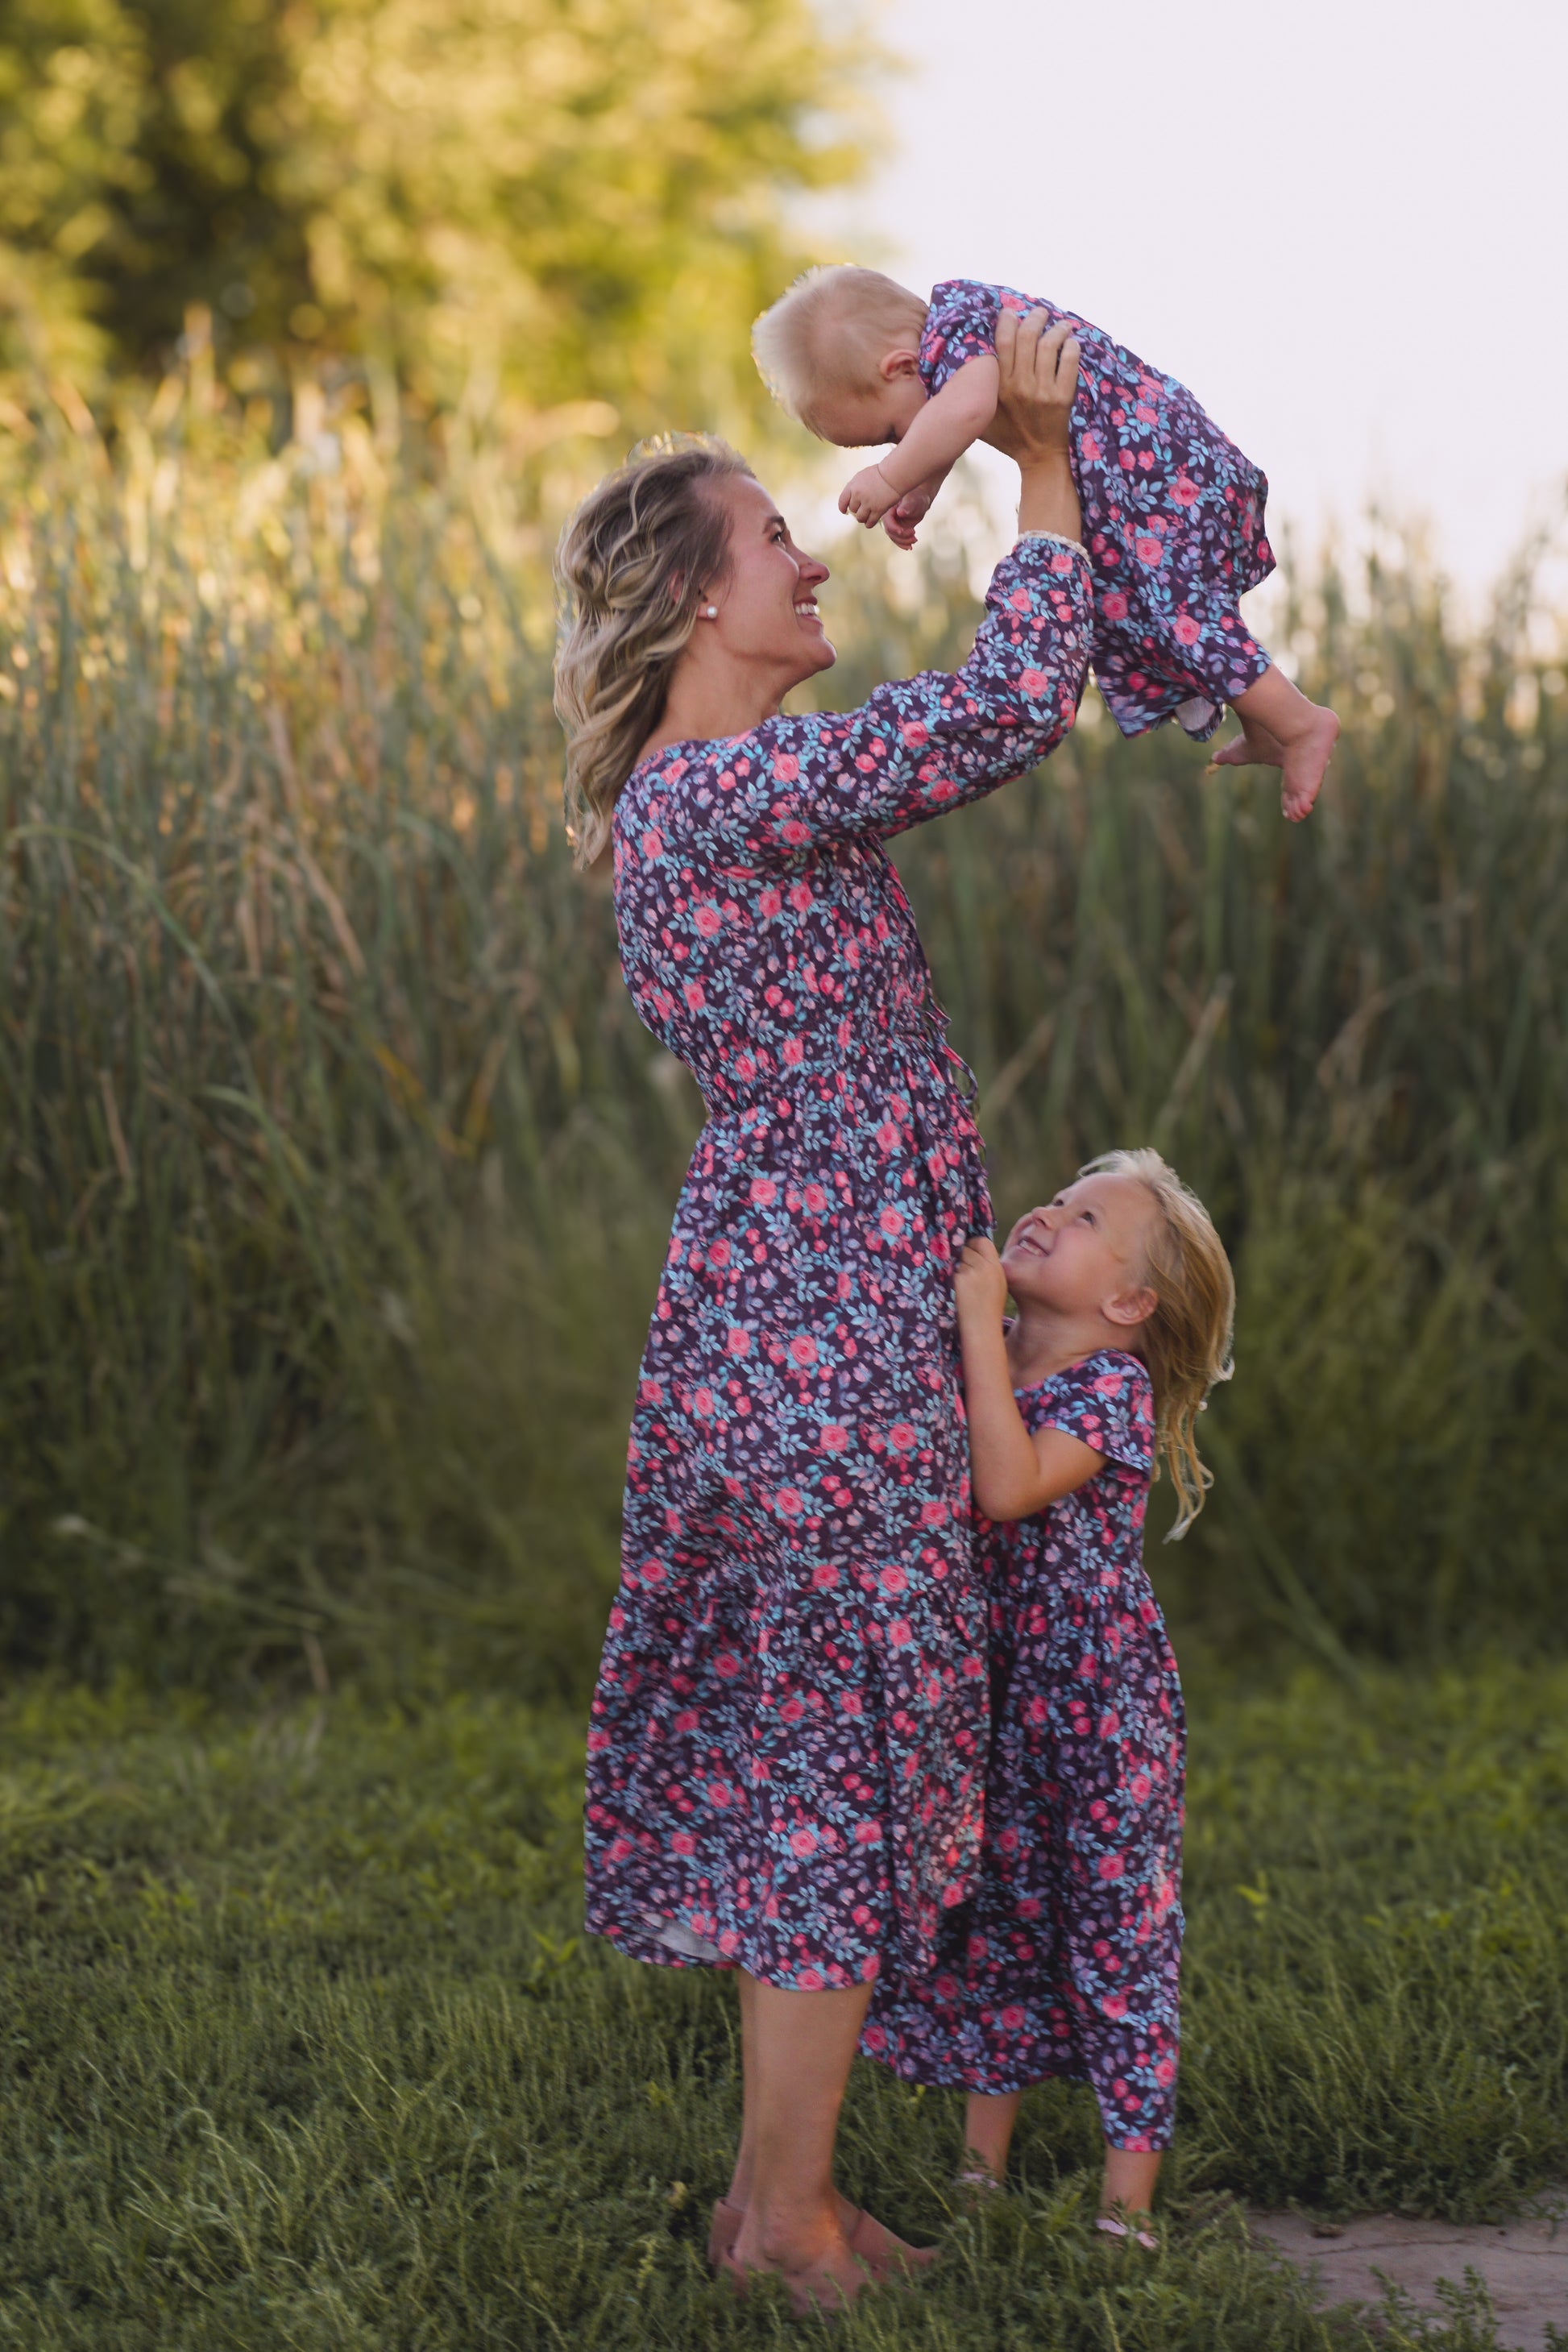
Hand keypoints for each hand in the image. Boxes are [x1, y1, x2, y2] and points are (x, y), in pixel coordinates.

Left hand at [838, 462, 898, 528]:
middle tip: (863, 509)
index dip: (843, 507)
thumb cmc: (879, 473)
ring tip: (867, 516)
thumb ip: (855, 487)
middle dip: (857, 510)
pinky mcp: (878, 510)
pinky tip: (870, 522)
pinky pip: (870, 522)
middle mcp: (858, 495)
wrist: (893, 474)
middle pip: (853, 509)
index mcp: (853, 486)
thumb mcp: (862, 476)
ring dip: (862, 518)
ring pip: (860, 518)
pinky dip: (869, 524)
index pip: (842, 501)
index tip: (845, 511)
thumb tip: (851, 499)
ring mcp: (868, 503)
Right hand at [883, 483, 935, 551]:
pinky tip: (911, 546)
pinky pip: (898, 539)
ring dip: (904, 542)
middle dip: (902, 537)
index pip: (888, 523)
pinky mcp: (897, 529)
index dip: (895, 529)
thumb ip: (907, 506)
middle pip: (890, 532)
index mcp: (888, 510)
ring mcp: (892, 525)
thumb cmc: (916, 498)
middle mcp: (888, 518)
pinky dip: (904, 544)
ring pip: (894, 537)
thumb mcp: (913, 501)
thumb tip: (900, 512)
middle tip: (914, 537)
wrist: (919, 501)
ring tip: (915, 540)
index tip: (905, 531)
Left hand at [955, 1233, 1008, 1323]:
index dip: (973, 1244)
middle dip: (961, 1257)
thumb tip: (971, 1248)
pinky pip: (948, 1271)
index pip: (982, 1241)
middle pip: (966, 1248)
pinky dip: (948, 1278)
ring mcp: (971, 1273)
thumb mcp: (997, 1282)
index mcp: (996, 1266)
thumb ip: (988, 1265)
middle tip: (962, 1273)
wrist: (982, 1328)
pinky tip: (955, 1291)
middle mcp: (985, 1267)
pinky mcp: (958, 1280)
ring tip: (961, 1286)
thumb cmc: (989, 1308)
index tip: (968, 1253)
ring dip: (954, 1268)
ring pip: (955, 1260)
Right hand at [987, 309, 1079, 465]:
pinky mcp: (1062, 397)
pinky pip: (1069, 362)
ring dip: (1057, 328)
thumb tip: (963, 367)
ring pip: (1050, 344)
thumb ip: (977, 393)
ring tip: (1061, 325)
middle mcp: (1019, 386)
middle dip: (1035, 317)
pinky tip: (1072, 343)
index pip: (1003, 340)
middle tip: (1040, 312)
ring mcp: (1041, 391)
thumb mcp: (984, 416)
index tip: (1012, 312)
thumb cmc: (1009, 436)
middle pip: (1027, 336)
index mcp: (998, 386)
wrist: (1038, 457)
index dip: (1008, 320)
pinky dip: (1072, 347)